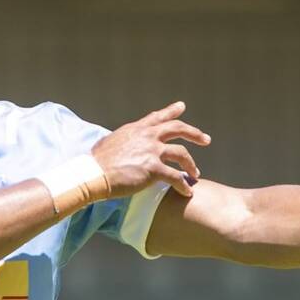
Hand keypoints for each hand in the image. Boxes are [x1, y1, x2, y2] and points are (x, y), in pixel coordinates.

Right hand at [91, 101, 210, 197]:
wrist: (94, 173)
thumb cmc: (97, 161)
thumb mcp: (111, 141)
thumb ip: (123, 139)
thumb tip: (122, 142)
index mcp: (137, 129)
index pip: (158, 117)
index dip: (171, 111)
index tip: (182, 106)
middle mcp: (147, 136)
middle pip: (178, 128)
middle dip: (194, 134)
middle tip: (206, 139)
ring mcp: (152, 151)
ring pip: (182, 153)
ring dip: (191, 164)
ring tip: (196, 174)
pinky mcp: (153, 169)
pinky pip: (176, 177)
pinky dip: (183, 186)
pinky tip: (187, 193)